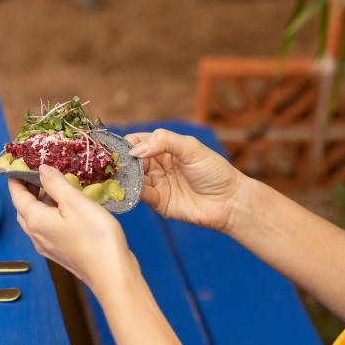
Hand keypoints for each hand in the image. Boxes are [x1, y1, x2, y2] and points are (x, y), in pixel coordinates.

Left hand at [8, 165, 133, 290]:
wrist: (111, 274)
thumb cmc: (95, 237)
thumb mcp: (75, 202)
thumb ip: (55, 183)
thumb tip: (41, 170)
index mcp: (36, 221)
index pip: (17, 196)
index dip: (15, 179)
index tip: (16, 164)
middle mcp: (37, 235)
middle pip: (24, 209)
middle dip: (27, 190)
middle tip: (36, 173)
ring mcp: (49, 246)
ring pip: (36, 219)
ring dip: (41, 202)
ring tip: (54, 186)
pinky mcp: (61, 252)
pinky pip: (49, 228)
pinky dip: (51, 214)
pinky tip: (67, 208)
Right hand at [126, 129, 247, 232]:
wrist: (229, 201)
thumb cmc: (214, 171)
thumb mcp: (191, 148)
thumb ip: (164, 141)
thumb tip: (135, 149)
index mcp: (165, 148)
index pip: (138, 141)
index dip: (128, 143)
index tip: (123, 149)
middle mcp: (158, 165)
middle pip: (132, 160)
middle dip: (122, 161)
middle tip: (114, 164)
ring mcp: (157, 184)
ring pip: (133, 178)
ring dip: (124, 177)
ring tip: (117, 176)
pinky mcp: (158, 202)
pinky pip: (140, 196)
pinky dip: (132, 192)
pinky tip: (129, 189)